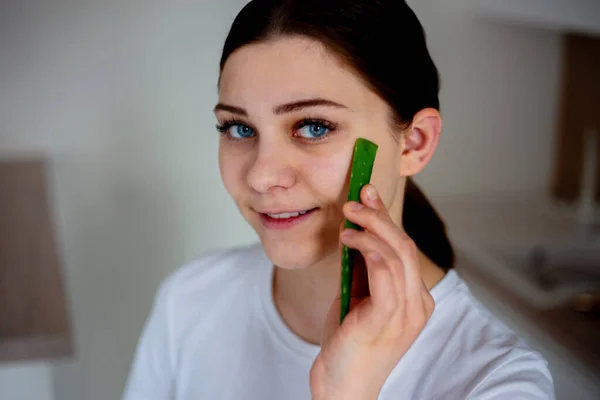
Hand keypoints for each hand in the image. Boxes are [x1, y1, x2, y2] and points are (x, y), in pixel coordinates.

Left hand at [309, 184, 434, 399]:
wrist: (342, 386)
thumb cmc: (349, 341)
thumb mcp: (358, 295)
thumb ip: (363, 267)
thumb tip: (357, 228)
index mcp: (416, 299)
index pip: (406, 248)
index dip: (387, 218)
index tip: (368, 194)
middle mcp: (417, 305)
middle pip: (406, 246)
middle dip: (380, 216)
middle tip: (355, 200)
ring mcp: (405, 315)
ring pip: (397, 255)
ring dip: (370, 229)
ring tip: (347, 219)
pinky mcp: (386, 321)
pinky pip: (385, 276)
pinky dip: (370, 251)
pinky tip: (351, 241)